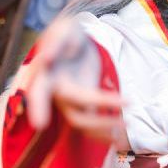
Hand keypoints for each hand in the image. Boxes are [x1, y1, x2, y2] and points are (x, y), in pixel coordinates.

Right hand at [24, 17, 124, 143]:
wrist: (75, 42)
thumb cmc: (68, 35)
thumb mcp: (64, 30)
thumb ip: (56, 41)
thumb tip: (47, 58)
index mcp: (46, 77)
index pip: (39, 93)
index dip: (38, 108)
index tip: (40, 123)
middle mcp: (57, 95)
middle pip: (75, 115)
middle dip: (99, 122)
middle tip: (124, 120)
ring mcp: (70, 103)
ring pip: (84, 125)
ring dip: (105, 130)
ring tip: (128, 126)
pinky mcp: (83, 106)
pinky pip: (91, 127)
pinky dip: (105, 133)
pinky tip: (121, 137)